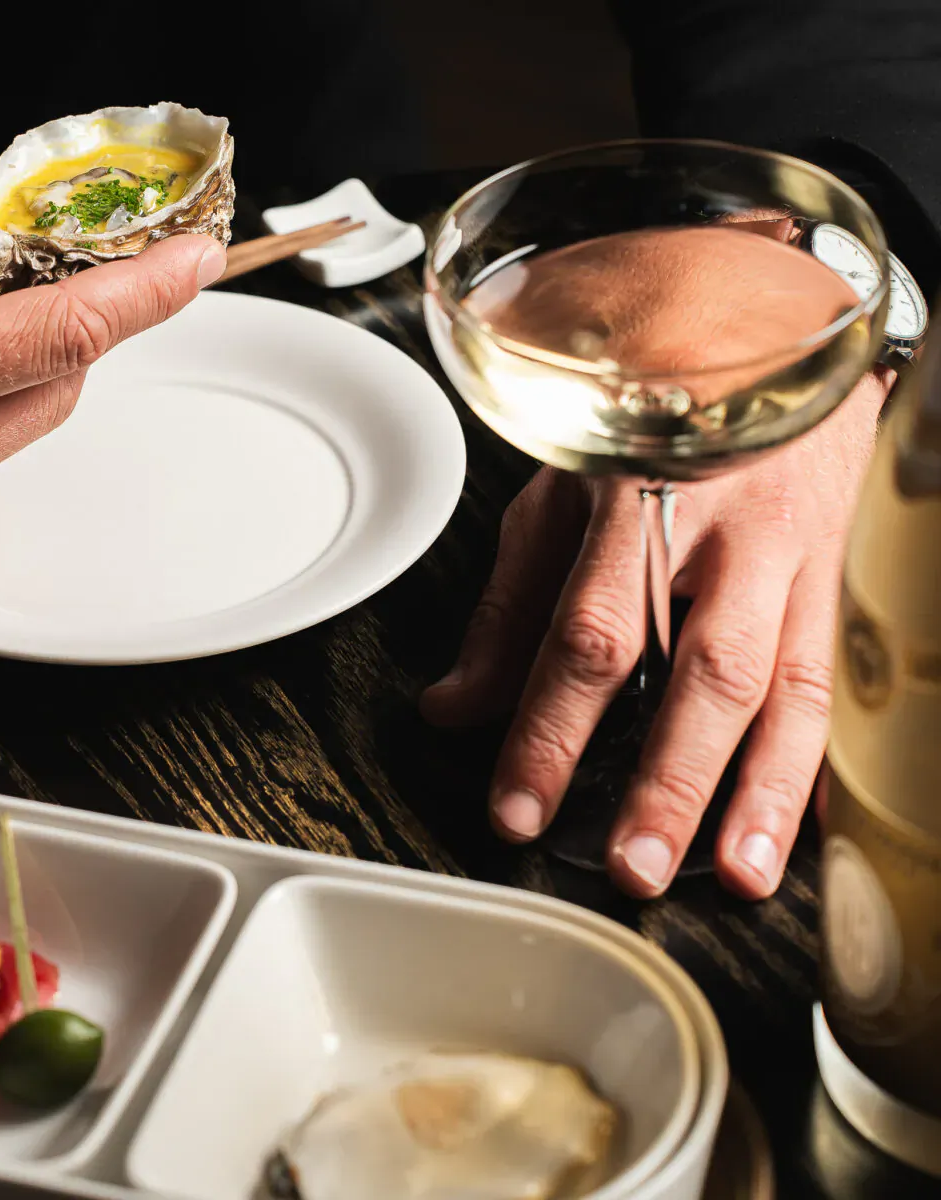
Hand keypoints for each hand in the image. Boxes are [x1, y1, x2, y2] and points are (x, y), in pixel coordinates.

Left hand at [422, 372, 884, 898]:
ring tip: (751, 875)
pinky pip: (854, 676)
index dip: (550, 732)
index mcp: (642, 502)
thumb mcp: (557, 491)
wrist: (773, 326)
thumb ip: (508, 608)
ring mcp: (813, 553)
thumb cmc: (653, 415)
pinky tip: (821, 825)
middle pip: (709, 672)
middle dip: (673, 783)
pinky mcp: (860, 571)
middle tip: (637, 869)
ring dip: (772, 792)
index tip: (517, 810)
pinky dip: (837, 758)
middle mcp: (735, 532)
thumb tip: (456, 711)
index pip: (588, 637)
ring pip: (802, 685)